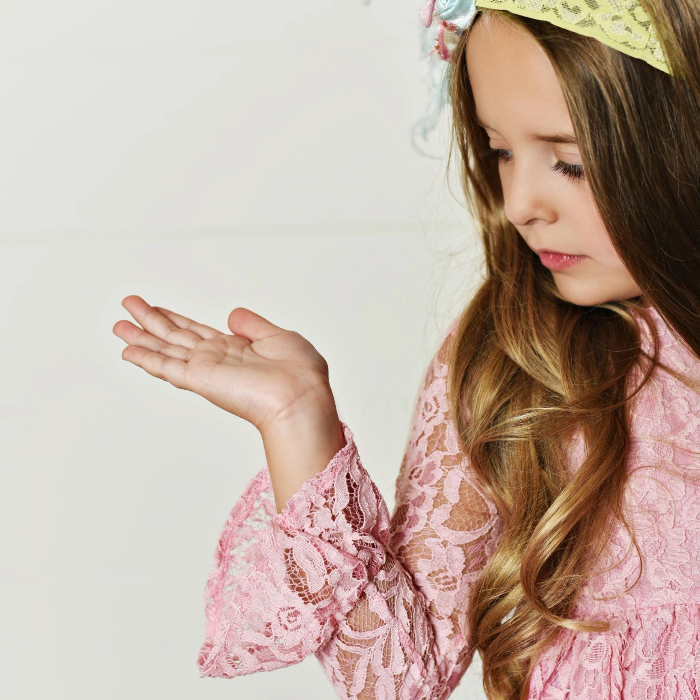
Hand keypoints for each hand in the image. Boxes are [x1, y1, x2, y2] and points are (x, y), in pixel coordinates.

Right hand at [113, 295, 337, 433]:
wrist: (300, 398)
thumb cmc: (300, 374)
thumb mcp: (279, 337)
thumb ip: (252, 324)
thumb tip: (232, 314)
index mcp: (236, 350)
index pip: (197, 332)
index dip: (176, 319)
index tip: (157, 308)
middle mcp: (217, 360)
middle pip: (175, 337)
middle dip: (151, 322)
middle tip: (128, 306)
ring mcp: (206, 370)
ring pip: (165, 350)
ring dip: (141, 338)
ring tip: (118, 325)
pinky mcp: (200, 380)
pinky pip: (167, 367)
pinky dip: (147, 359)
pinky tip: (128, 350)